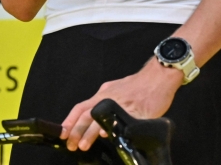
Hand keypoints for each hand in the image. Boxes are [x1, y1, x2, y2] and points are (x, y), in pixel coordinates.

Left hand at [60, 59, 182, 151]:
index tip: (63, 133)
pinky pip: (124, 122)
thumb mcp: (115, 89)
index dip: (70, 120)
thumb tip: (96, 119)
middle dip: (77, 130)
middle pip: (88, 115)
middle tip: (71, 144)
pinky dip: (115, 129)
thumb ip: (104, 102)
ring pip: (102, 119)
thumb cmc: (136, 84)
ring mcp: (122, 106)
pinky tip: (110, 136)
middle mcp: (108, 99)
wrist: (158, 76)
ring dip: (91, 133)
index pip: (80, 108)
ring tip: (84, 145)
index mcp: (102, 95)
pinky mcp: (137, 112)